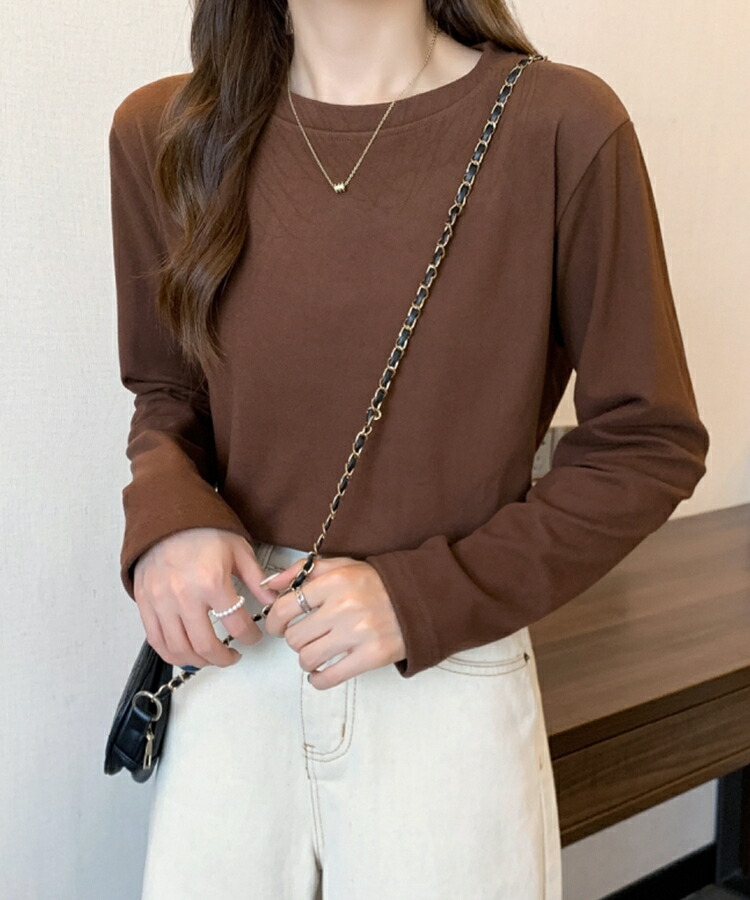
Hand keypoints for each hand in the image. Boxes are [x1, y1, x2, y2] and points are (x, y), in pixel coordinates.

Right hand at [132, 528, 278, 669]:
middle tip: (233, 656)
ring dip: (199, 661)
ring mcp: (161, 601)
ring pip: (180, 649)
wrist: (168, 516)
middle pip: (206, 645)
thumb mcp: (239, 550)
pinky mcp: (145, 604)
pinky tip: (186, 654)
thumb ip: (256, 579)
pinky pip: (156, 641)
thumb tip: (272, 603)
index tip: (253, 637)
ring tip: (212, 657)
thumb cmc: (204, 531)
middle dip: (224, 658)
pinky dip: (172, 655)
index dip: (250, 637)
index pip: (236, 624)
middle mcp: (184, 595)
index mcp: (212, 581)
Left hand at [263, 556, 406, 689]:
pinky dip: (318, 679)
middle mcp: (344, 606)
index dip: (275, 621)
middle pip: (295, 637)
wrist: (419, 599)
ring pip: (308, 658)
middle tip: (305, 637)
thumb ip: (303, 571)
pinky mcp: (370, 657)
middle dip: (294, 640)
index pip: (285, 607)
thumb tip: (269, 584)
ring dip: (307, 659)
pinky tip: (321, 672)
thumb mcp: (343, 566)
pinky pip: (329, 678)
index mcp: (335, 581)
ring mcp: (358, 633)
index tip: (279, 626)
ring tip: (317, 653)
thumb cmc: (376, 583)